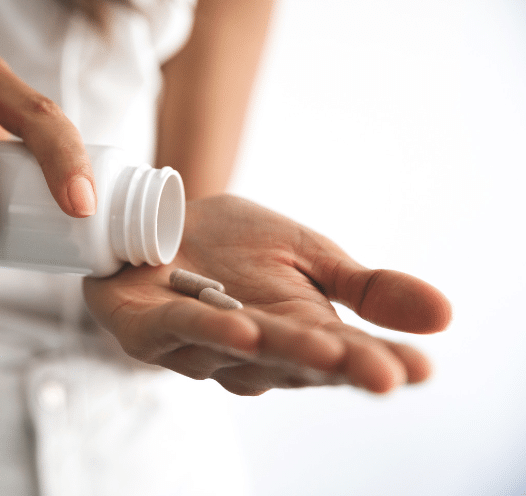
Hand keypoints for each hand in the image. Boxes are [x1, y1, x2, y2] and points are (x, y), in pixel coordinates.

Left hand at [84, 195, 450, 394]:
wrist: (161, 218)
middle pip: (298, 363)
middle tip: (385, 373)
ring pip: (242, 352)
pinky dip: (210, 329)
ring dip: (281, 350)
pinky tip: (243, 327)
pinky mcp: (147, 331)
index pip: (342, 357)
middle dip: (339, 366)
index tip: (419, 369)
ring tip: (324, 347)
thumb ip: (363, 288)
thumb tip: (444, 314)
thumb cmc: (233, 245)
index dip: (377, 364)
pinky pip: (179, 330)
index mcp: (294, 336)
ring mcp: (196, 346)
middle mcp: (250, 353)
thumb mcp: (309, 255)